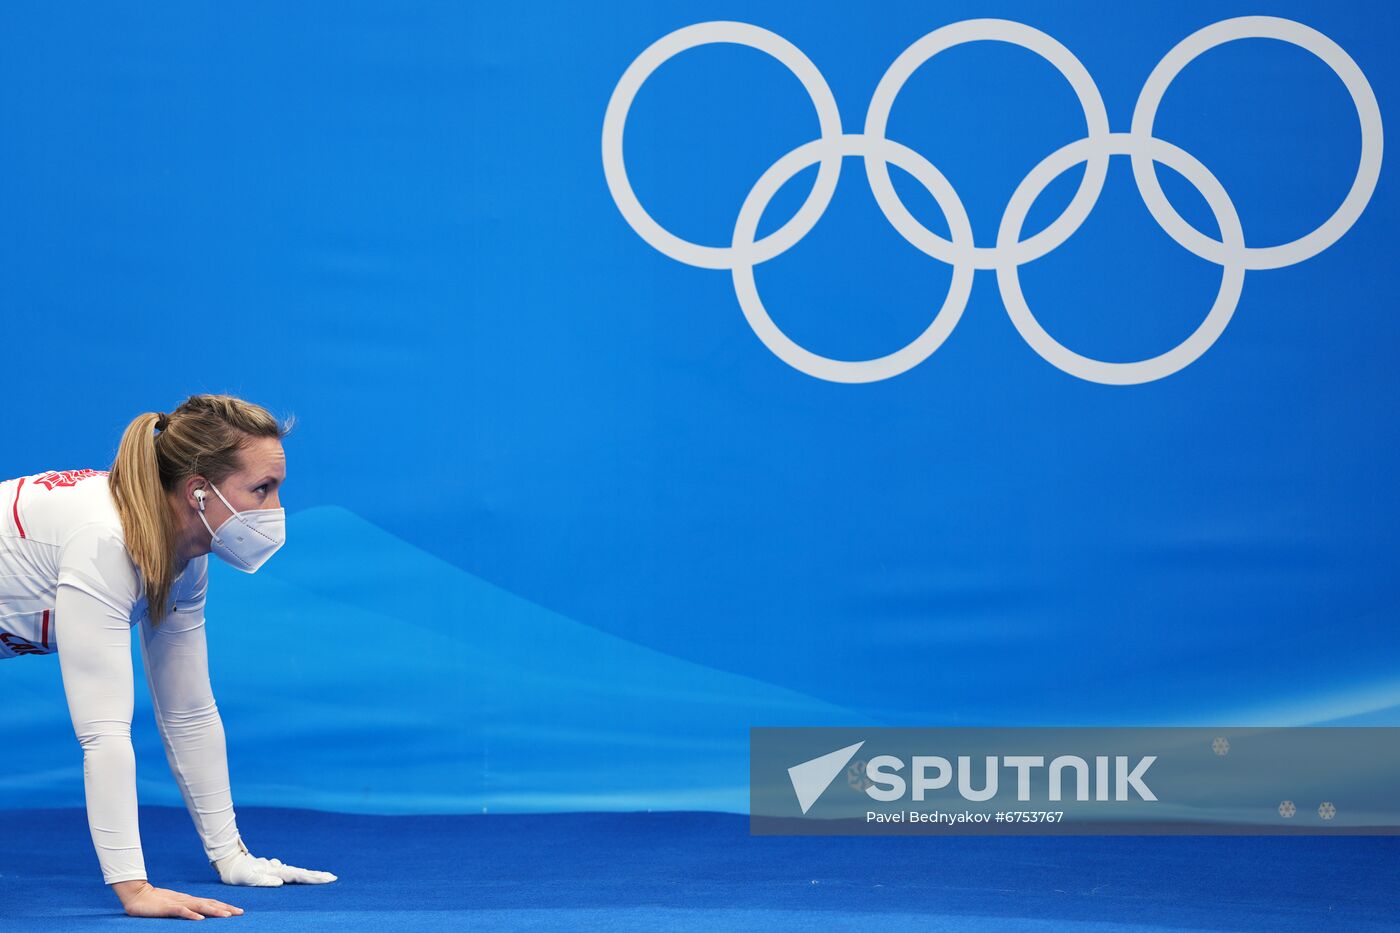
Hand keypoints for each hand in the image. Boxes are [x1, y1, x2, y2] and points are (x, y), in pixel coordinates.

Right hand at [116, 880, 243, 919]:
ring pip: (200, 906)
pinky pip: (181, 911)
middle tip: (240, 913)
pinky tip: (200, 919)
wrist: (137, 894)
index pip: (211, 903)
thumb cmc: (155, 902)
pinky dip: (191, 914)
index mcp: (189, 900)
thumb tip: (198, 914)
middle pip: (210, 904)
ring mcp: (178, 903)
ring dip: (214, 911)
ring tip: (227, 915)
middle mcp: (187, 900)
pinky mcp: (168, 907)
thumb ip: (185, 909)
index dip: (224, 906)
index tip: (238, 911)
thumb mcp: (173, 905)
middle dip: (226, 908)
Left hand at [211, 835, 337, 886]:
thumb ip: (265, 880)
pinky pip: (289, 873)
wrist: (231, 861)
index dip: (313, 878)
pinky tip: (301, 875)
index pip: (298, 875)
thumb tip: (280, 883)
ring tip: (322, 877)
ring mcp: (276, 869)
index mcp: (276, 871)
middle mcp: (278, 869)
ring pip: (296, 872)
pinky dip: (299, 874)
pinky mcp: (272, 870)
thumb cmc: (239, 872)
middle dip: (317, 875)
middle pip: (301, 872)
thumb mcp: (250, 878)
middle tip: (332, 877)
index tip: (326, 878)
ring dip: (310, 875)